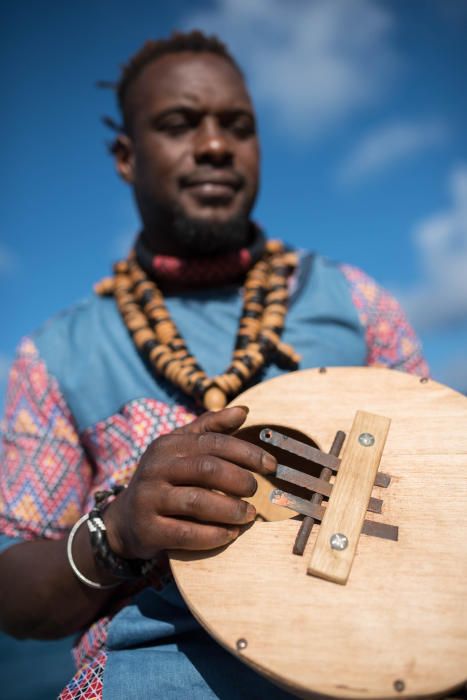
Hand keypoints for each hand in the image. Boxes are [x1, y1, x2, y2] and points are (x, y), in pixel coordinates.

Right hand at [104, 406, 275, 559]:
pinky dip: (214, 535)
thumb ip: (210, 428)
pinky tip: (231, 534)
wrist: (124, 520)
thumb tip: (244, 410)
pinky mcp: (148, 529)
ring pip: (198, 502)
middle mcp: (156, 468)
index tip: (271, 465)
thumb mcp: (180, 448)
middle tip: (256, 491)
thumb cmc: (163, 480)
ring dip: (230, 510)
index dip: (247, 452)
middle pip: (207, 468)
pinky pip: (186, 533)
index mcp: (168, 445)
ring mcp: (150, 499)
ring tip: (249, 515)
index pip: (213, 442)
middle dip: (239, 479)